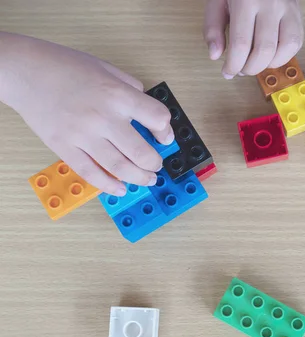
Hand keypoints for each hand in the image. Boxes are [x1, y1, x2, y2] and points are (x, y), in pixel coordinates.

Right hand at [0, 33, 173, 195]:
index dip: (165, 131)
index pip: (157, 118)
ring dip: (139, 178)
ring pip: (120, 167)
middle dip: (155, 164)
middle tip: (157, 166)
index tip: (164, 137)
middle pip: (141, 152)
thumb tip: (147, 113)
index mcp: (118, 94)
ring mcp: (82, 135)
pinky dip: (109, 185)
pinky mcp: (64, 147)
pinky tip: (120, 189)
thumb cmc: (66, 66)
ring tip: (146, 180)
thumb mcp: (107, 69)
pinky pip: (90, 173)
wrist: (25, 71)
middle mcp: (103, 117)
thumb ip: (131, 89)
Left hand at [203, 0, 302, 77]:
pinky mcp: (298, 15)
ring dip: (268, 65)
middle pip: (264, 50)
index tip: (228, 72)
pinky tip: (270, 56)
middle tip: (241, 70)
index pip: (241, 43)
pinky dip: (283, 57)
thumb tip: (215, 56)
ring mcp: (288, 9)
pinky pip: (296, 43)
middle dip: (251, 68)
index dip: (234, 65)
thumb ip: (212, 28)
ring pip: (284, 49)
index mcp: (245, 0)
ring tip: (256, 63)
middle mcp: (270, 4)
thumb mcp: (217, 2)